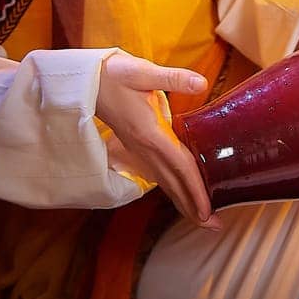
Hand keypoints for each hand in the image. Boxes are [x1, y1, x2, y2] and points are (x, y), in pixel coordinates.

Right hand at [96, 51, 220, 230]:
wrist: (83, 80)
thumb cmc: (113, 73)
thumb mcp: (142, 71)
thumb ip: (172, 78)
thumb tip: (201, 83)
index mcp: (149, 133)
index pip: (179, 167)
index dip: (195, 190)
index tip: (209, 210)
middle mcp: (143, 148)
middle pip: (172, 184)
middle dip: (193, 207)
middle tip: (214, 227)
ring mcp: (137, 150)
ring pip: (164, 182)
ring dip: (183, 201)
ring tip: (203, 219)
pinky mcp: (135, 147)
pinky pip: (157, 173)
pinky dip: (171, 187)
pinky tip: (180, 193)